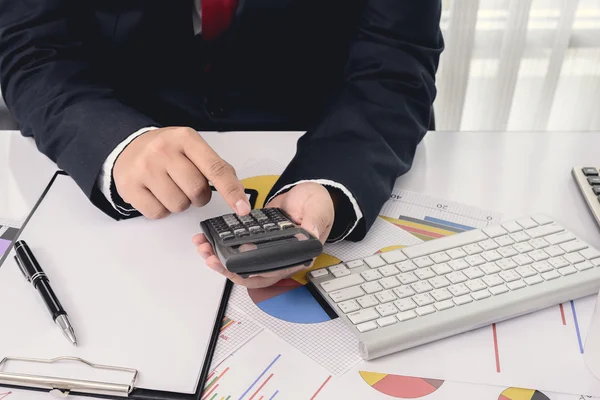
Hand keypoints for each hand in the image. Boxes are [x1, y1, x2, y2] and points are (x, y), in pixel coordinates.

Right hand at [113, 127, 250, 218]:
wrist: (129, 146)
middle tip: (189, 187)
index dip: (231, 191)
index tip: (242, 208)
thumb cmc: (167, 150)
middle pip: (197, 190)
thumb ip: (215, 166)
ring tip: (171, 188)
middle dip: (198, 196)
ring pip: (178, 205)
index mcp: (186, 139)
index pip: (216, 168)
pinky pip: (158, 213)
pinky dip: (162, 209)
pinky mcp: (130, 186)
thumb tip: (238, 191)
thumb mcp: (192, 148)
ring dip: (180, 203)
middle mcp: (164, 150)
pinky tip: (157, 194)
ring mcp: (145, 168)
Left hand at [193, 182, 334, 287]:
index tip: (234, 268)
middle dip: (228, 269)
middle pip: (251, 275)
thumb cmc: (317, 204)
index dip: (252, 274)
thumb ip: (315, 222)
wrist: (307, 193)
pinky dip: (221, 247)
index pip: (272, 273)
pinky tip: (208, 240)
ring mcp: (266, 252)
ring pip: (241, 265)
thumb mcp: (319, 210)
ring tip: (204, 249)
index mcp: (296, 257)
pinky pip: (237, 249)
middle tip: (211, 259)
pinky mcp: (256, 241)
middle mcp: (279, 259)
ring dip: (220, 260)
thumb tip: (310, 234)